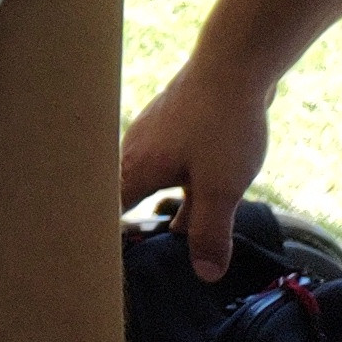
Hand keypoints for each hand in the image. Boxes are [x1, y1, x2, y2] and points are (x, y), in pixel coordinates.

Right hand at [120, 51, 274, 279]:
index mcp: (137, 168)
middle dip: (135, 225)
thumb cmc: (222, 127)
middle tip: (145, 257)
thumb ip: (210, 233)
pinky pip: (168, 165)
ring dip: (162, 206)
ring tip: (178, 235)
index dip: (110, 239)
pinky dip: (178, 186)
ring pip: (150, 180)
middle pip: (126, 196)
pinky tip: (200, 196)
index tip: (108, 263)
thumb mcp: (222, 189)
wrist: (233, 67)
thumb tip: (203, 274)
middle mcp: (135, 151)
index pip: (110, 212)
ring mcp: (153, 136)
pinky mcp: (173, 126)